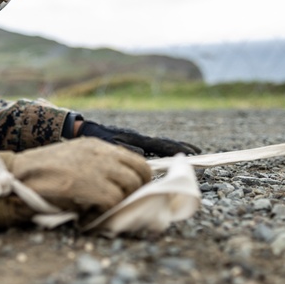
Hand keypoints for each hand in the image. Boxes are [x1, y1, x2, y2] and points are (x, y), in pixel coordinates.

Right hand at [0, 137, 151, 228]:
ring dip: (116, 205)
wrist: (11, 177)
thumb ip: (98, 170)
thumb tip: (123, 190)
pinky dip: (101, 214)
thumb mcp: (74, 163)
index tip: (129, 197)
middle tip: (113, 208)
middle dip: (132, 195)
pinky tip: (84, 217)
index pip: (138, 162)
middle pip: (139, 175)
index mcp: (96, 146)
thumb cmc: (39, 176)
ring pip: (128, 189)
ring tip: (95, 212)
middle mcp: (99, 152)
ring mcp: (92, 166)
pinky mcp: (83, 183)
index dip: (138, 183)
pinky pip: (111, 201)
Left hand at [77, 120, 201, 157]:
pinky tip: (166, 155)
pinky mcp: (133, 141)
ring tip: (189, 153)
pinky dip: (163, 150)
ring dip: (175, 148)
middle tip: (198, 152)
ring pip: (160, 144)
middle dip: (182, 147)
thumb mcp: (110, 144)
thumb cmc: (97, 137)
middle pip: (165, 143)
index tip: (192, 153)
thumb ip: (125, 149)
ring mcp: (137, 139)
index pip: (162, 144)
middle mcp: (140, 138)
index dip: (177, 149)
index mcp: (137, 138)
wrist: (86, 128)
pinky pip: (153, 147)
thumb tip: (143, 155)